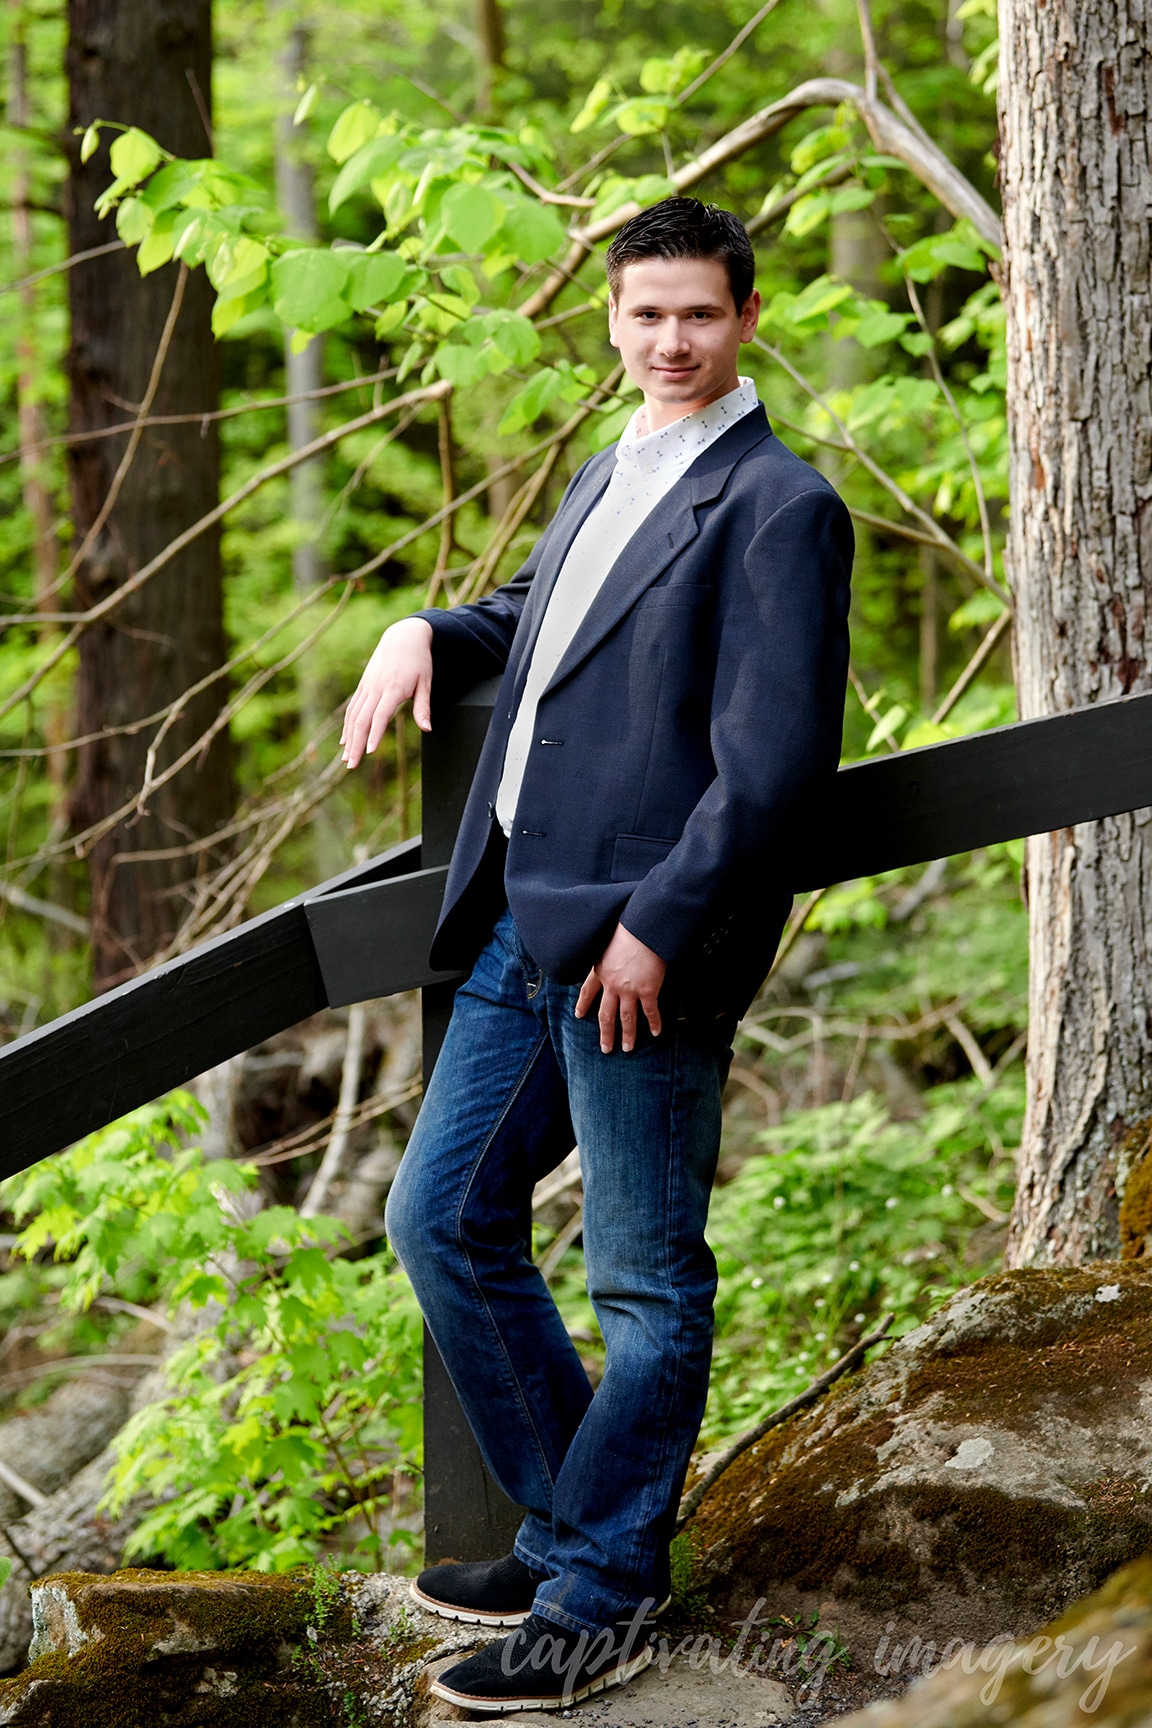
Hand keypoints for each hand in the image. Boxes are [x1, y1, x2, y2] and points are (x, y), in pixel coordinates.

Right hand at [341, 617, 433, 768]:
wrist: (403, 636)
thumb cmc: (419, 660)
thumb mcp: (426, 682)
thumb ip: (423, 707)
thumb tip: (427, 729)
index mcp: (393, 689)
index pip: (380, 716)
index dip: (374, 734)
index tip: (369, 751)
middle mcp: (376, 688)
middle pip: (361, 720)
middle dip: (355, 744)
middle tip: (352, 765)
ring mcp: (367, 686)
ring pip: (353, 716)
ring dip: (348, 739)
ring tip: (347, 759)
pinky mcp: (364, 685)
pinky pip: (352, 708)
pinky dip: (347, 726)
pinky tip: (345, 741)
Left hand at [575, 923, 666, 1053]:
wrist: (644, 928)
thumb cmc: (628, 928)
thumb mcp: (606, 940)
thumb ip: (605, 953)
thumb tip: (606, 955)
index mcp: (600, 970)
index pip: (587, 991)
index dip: (583, 1004)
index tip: (578, 1015)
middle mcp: (612, 984)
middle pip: (605, 1014)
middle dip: (605, 1033)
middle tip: (605, 1048)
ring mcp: (629, 989)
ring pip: (626, 1019)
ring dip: (627, 1035)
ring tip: (627, 1048)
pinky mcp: (647, 990)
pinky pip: (650, 1012)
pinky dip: (654, 1023)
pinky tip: (656, 1032)